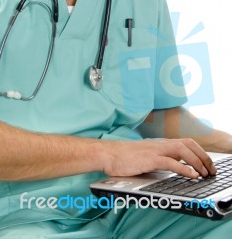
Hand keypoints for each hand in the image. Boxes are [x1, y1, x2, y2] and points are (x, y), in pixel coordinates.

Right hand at [102, 138, 216, 177]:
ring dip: (197, 162)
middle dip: (202, 156)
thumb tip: (171, 166)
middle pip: (188, 144)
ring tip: (204, 173)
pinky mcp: (149, 159)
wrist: (108, 154)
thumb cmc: (123, 157)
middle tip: (210, 169)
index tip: (206, 163)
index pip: (185, 142)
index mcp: (159, 143)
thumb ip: (158, 158)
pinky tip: (191, 175)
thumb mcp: (145, 155)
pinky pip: (171, 162)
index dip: (199, 151)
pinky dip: (184, 169)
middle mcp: (160, 144)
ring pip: (183, 151)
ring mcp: (155, 150)